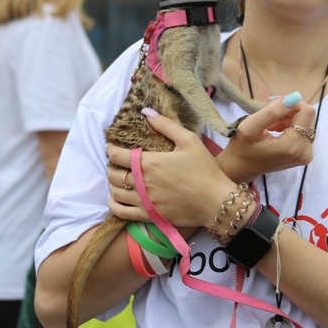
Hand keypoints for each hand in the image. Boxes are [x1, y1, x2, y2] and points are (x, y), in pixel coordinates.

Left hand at [105, 111, 235, 229]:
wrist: (216, 202)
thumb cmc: (205, 170)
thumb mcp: (189, 140)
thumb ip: (166, 125)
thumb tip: (146, 112)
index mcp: (150, 163)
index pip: (117, 155)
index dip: (110, 148)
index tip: (111, 145)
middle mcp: (142, 183)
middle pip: (113, 174)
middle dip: (112, 165)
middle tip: (117, 162)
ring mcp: (144, 201)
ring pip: (115, 192)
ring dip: (113, 183)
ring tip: (119, 177)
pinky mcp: (149, 216)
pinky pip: (121, 212)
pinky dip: (114, 204)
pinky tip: (116, 198)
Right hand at [217, 93, 315, 182]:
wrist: (240, 168)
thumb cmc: (241, 148)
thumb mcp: (249, 127)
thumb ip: (271, 112)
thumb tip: (293, 97)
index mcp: (293, 146)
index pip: (306, 111)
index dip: (291, 103)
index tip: (274, 107)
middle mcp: (305, 152)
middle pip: (308, 117)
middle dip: (290, 112)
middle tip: (270, 117)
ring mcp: (306, 155)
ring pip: (306, 122)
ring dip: (289, 119)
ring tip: (271, 126)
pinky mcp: (305, 155)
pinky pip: (304, 131)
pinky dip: (291, 126)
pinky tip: (276, 130)